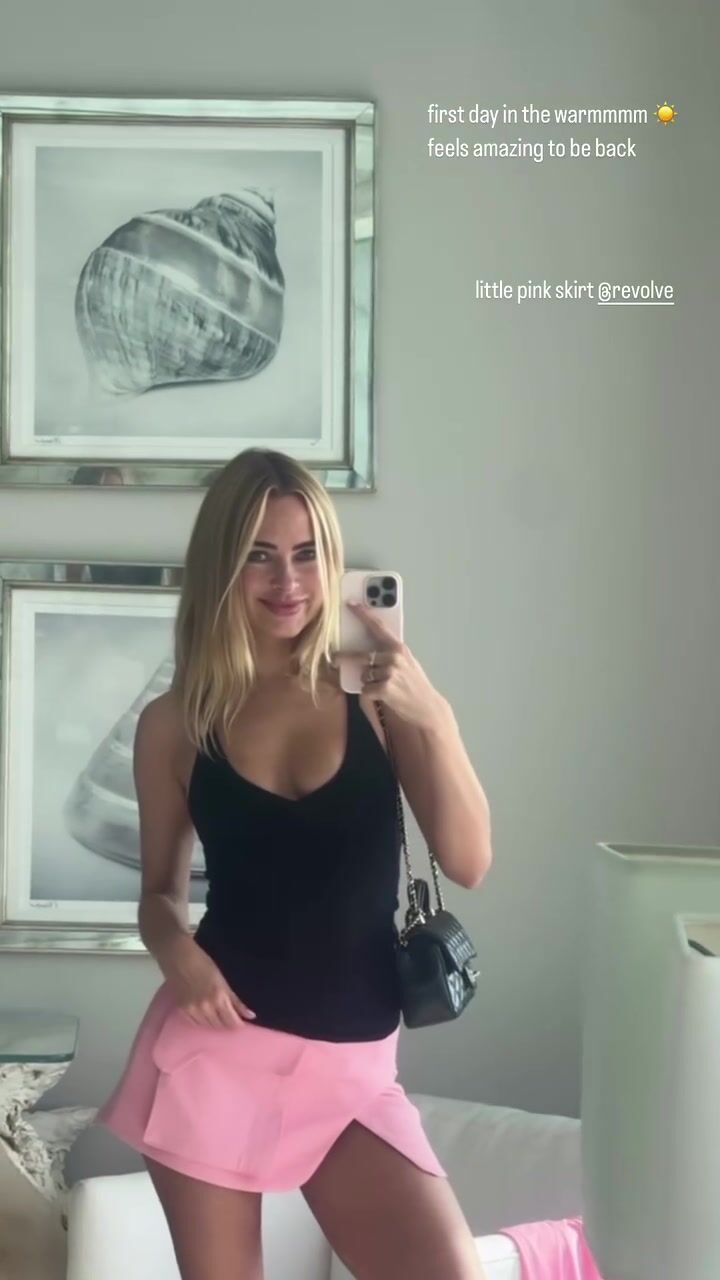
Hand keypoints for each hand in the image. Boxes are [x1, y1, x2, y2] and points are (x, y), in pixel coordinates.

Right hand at [163, 936, 255, 1028]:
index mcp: (219, 998)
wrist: (178, 957)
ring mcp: (193, 1010)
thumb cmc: (203, 964)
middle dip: (227, 1023)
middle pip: (220, 1025)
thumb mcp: (222, 981)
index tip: (241, 1022)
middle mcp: (206, 1007)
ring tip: (217, 1014)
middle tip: (230, 1017)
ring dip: (215, 1023)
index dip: (237, 1024)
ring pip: (208, 1025)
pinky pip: (196, 1023)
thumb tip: (250, 1015)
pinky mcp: (182, 1010)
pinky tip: (205, 1013)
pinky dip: (202, 1021)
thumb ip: (236, 1000)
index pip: (231, 1021)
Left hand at [338, 602, 446, 730]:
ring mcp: (389, 672)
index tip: (350, 604)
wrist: (427, 706)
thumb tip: (368, 648)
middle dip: (346, 658)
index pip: (378, 626)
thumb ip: (390, 653)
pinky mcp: (384, 688)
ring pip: (363, 675)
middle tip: (336, 659)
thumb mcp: (407, 662)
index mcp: (398, 647)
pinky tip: (384, 696)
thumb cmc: (415, 684)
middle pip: (360, 655)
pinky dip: (370, 694)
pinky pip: (365, 689)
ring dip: (368, 682)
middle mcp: (393, 657)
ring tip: (383, 686)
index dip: (363, 614)